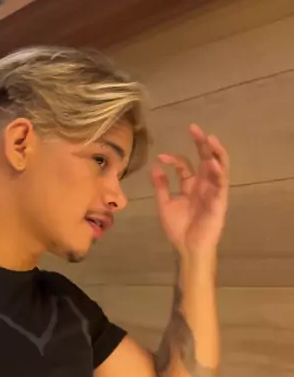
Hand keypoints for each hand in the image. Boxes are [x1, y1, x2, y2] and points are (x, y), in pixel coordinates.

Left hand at [151, 124, 228, 256]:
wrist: (188, 248)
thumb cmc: (178, 229)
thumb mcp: (165, 205)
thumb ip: (161, 187)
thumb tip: (155, 167)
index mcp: (190, 185)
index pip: (184, 165)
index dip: (173, 159)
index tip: (160, 157)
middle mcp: (203, 184)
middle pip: (204, 159)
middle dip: (200, 143)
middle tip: (193, 128)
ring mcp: (213, 191)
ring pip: (219, 166)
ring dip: (215, 152)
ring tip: (210, 138)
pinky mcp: (220, 200)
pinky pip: (222, 184)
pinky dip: (219, 173)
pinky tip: (214, 163)